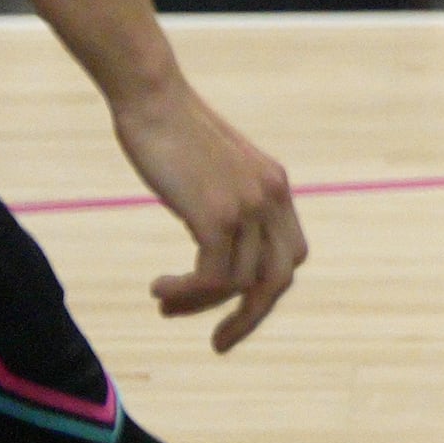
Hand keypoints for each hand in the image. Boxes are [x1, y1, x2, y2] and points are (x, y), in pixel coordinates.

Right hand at [110, 77, 304, 350]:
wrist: (153, 99)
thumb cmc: (171, 132)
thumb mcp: (212, 172)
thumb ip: (225, 203)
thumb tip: (214, 241)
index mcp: (275, 188)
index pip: (290, 255)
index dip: (265, 289)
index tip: (231, 309)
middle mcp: (271, 197)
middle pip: (280, 277)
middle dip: (251, 316)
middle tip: (219, 344)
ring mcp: (248, 206)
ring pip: (239, 284)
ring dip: (199, 305)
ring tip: (164, 304)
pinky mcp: (217, 214)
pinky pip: (212, 278)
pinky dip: (186, 293)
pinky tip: (158, 289)